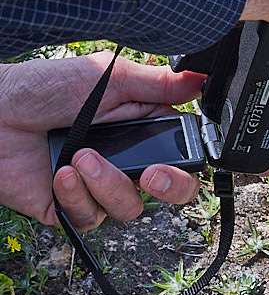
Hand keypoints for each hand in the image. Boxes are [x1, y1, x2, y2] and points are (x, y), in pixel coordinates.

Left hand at [0, 53, 205, 230]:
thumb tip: (201, 79)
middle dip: (169, 186)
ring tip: (80, 158)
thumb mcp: (108, 78)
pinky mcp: (68, 207)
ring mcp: (96, 187)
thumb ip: (158, 83)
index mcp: (141, 130)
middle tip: (152, 174)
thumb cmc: (41, 87)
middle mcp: (123, 162)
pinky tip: (61, 174)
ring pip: (129, 207)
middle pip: (169, 192)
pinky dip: (77, 196)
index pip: (182, 156)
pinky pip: (91, 217)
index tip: (180, 156)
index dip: (187, 164)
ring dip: (108, 183)